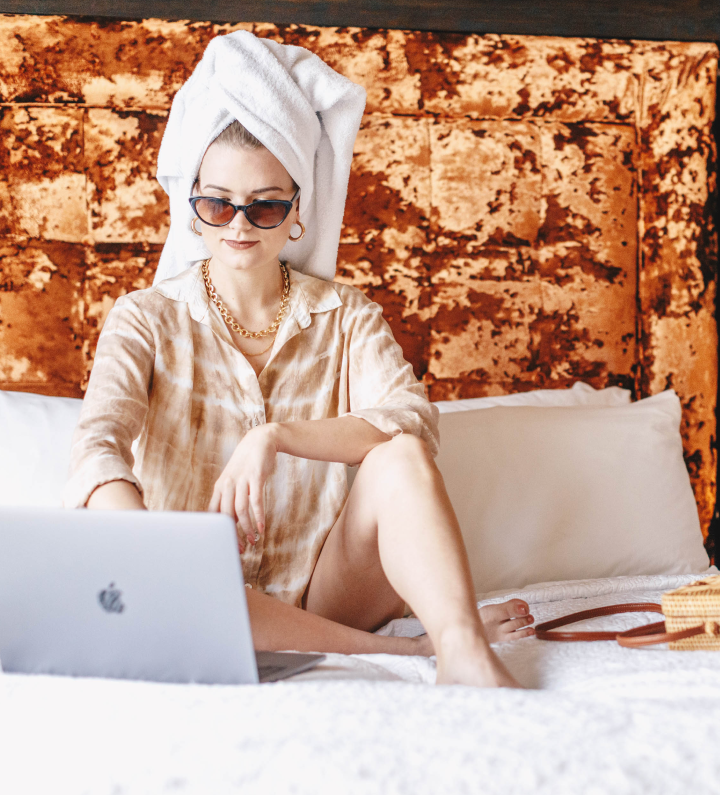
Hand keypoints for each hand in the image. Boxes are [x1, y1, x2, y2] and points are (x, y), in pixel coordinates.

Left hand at [208, 424, 277, 552]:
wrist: (260, 441)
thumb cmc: (247, 464)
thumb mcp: (234, 479)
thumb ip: (230, 497)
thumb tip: (229, 521)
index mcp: (219, 487)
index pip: (213, 513)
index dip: (218, 531)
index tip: (225, 544)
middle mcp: (227, 484)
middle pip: (225, 515)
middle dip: (232, 534)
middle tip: (240, 549)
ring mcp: (241, 480)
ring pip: (240, 510)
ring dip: (247, 528)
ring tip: (253, 540)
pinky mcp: (256, 477)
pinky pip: (256, 501)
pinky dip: (258, 516)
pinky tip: (261, 527)